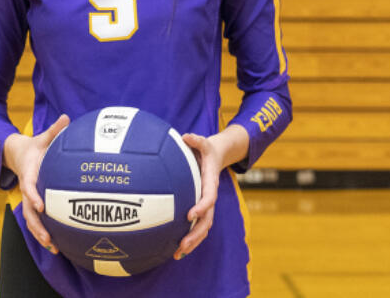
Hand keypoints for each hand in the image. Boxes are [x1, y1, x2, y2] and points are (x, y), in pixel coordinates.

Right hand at [4, 114, 69, 253]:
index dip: (33, 196)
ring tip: (54, 248)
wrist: (18, 154)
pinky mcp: (33, 204)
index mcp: (28, 173)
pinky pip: (36, 221)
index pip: (29, 187)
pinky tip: (57, 247)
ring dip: (40, 235)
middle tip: (48, 238)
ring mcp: (29, 198)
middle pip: (28, 211)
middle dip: (37, 226)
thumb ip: (54, 130)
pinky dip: (44, 233)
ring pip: (31, 220)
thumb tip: (66, 117)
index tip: (41, 206)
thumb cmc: (35, 146)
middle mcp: (27, 189)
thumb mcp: (43, 137)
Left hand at [175, 125, 248, 260]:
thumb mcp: (204, 142)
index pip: (209, 198)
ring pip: (203, 228)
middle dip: (195, 235)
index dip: (201, 207)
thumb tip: (187, 136)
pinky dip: (189, 239)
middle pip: (207, 221)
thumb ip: (197, 140)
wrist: (215, 157)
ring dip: (192, 242)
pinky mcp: (200, 210)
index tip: (189, 214)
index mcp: (211, 183)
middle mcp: (210, 198)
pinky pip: (197, 227)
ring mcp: (206, 206)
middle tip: (182, 245)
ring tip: (178, 254)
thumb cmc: (206, 150)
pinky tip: (174, 250)